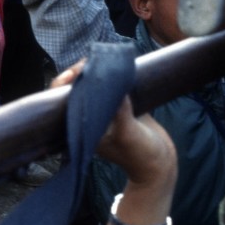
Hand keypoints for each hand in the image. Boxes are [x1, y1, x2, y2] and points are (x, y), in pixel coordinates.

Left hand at [51, 60, 175, 188]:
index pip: (63, 102)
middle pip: (76, 90)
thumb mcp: (128, 134)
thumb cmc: (141, 156)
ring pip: (93, 87)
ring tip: (103, 60)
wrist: (161, 164)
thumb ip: (120, 113)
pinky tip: (118, 67)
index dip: (64, 84)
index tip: (75, 71)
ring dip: (97, 73)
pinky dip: (113, 78)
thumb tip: (116, 88)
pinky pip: (111, 88)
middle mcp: (90, 119)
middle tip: (91, 61)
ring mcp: (105, 112)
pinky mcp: (120, 107)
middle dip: (81, 73)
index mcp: (83, 128)